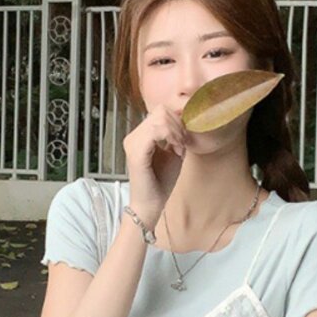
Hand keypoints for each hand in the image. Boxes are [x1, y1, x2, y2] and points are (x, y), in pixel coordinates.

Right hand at [121, 103, 189, 225]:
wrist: (151, 205)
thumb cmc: (160, 183)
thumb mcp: (172, 154)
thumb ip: (175, 136)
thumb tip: (184, 121)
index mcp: (139, 136)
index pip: (160, 111)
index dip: (177, 121)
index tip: (183, 141)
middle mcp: (133, 136)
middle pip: (161, 111)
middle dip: (178, 126)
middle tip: (182, 145)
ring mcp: (132, 143)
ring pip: (160, 118)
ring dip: (176, 132)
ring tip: (179, 149)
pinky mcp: (136, 152)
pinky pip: (157, 131)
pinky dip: (172, 137)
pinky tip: (176, 150)